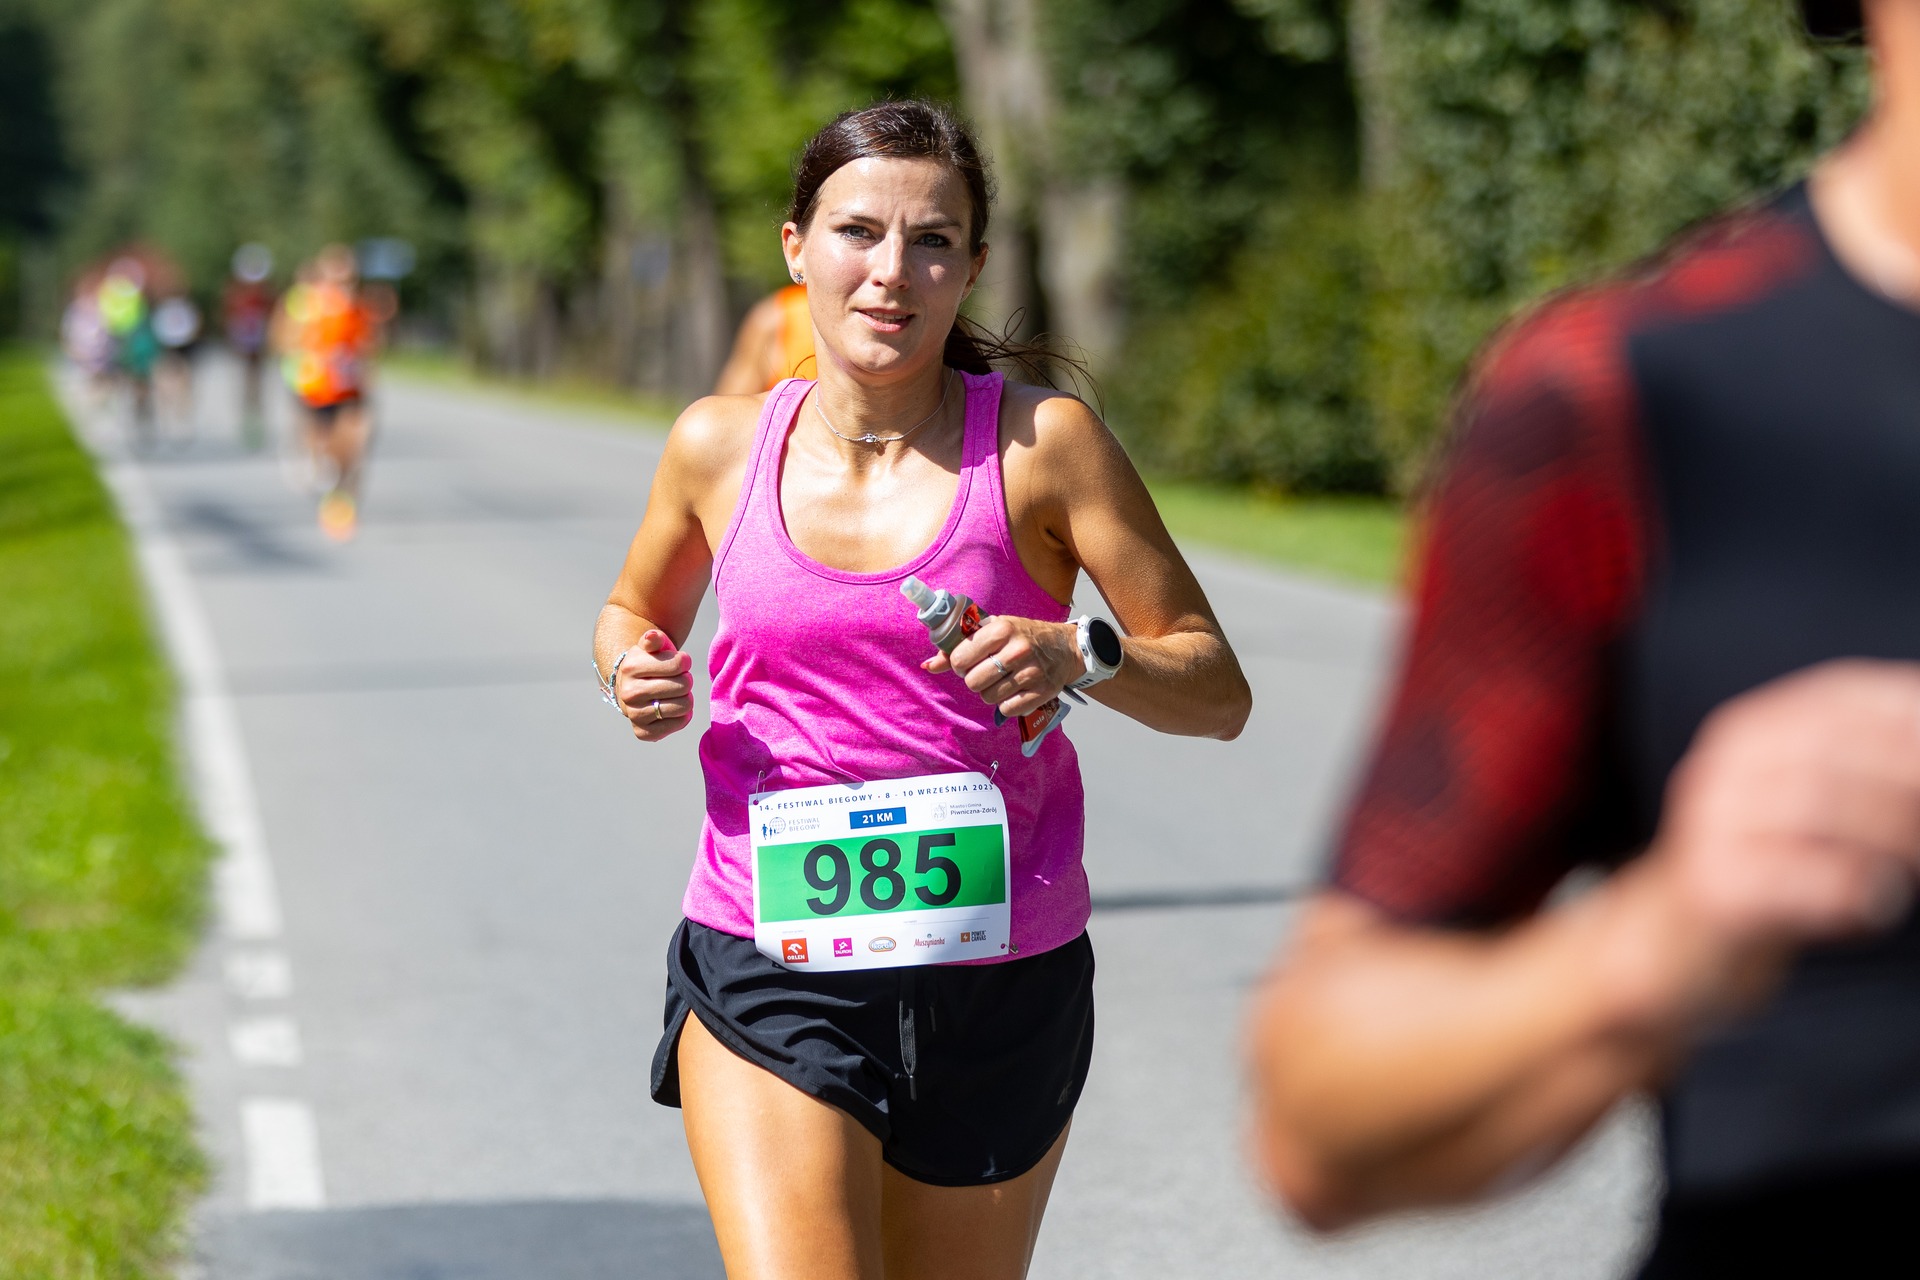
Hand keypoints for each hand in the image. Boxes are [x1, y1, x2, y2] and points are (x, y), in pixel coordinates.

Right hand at [614, 629, 693, 741]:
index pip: (679, 664)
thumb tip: (652, 637)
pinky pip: (679, 723)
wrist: (631, 687)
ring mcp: (634, 714)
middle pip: (684, 685)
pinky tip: (673, 707)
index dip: (684, 661)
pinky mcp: (642, 732)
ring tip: (675, 693)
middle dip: (685, 680)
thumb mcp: (651, 646)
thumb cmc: (648, 662)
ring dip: (686, 697)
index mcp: (631, 668)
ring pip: (684, 706)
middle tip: (677, 679)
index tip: (679, 662)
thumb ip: (654, 639)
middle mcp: (629, 693)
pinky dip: (683, 715)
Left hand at [928, 615, 1084, 718]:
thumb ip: (959, 646)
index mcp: (1002, 629)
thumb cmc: (1023, 636)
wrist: (1065, 647)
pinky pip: (1007, 709)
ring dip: (990, 692)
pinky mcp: (1042, 692)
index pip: (959, 659)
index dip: (959, 664)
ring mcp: (1031, 673)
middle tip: (986, 671)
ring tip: (1002, 679)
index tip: (968, 661)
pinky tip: (1014, 690)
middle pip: (972, 682)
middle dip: (974, 679)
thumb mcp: (993, 630)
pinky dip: (1006, 704)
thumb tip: (928, 666)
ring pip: (988, 697)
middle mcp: (1018, 650)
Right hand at [1628, 661, 1919, 1016]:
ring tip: (1912, 867)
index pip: (1838, 694)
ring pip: (1818, 805)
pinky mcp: (1713, 882)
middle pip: (1833, 746)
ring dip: (1891, 836)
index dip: (1904, 708)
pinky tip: (1879, 901)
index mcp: (1749, 731)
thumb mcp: (1805, 800)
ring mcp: (1711, 821)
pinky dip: (1852, 887)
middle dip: (1907, 777)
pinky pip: (1796, 874)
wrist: (1681, 935)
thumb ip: (1859, 765)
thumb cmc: (1770, 863)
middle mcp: (1722, 764)